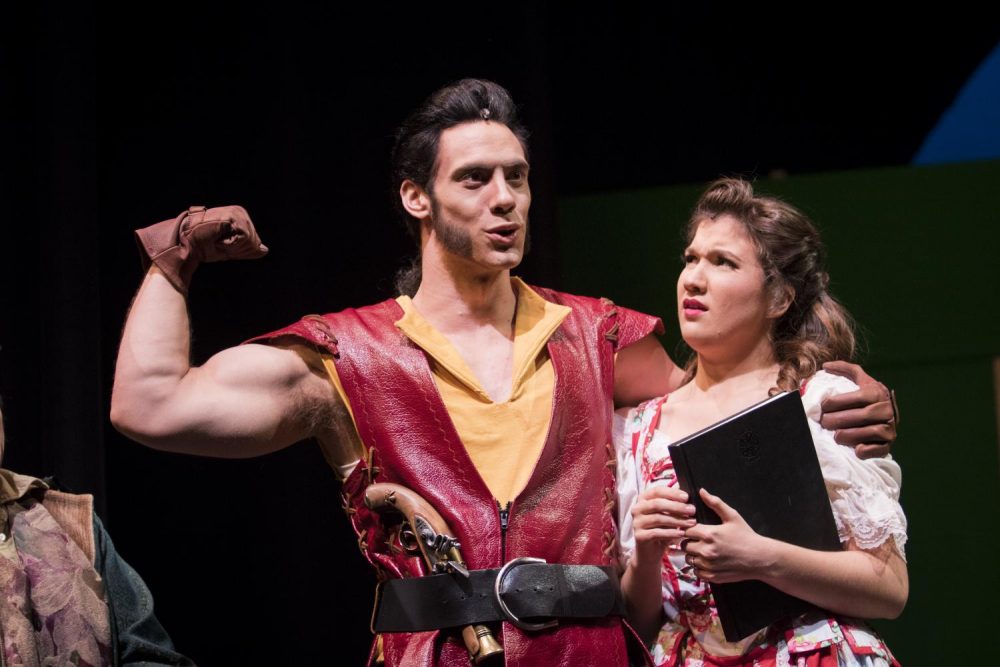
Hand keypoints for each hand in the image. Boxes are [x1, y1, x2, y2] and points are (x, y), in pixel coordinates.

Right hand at [135, 205, 267, 293]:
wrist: (186, 243)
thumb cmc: (204, 246)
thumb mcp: (230, 250)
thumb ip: (247, 249)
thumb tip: (265, 249)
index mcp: (240, 217)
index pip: (253, 240)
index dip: (241, 250)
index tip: (222, 244)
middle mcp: (240, 211)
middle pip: (254, 240)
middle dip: (238, 249)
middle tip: (219, 243)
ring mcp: (236, 212)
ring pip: (250, 240)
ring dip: (234, 247)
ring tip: (218, 240)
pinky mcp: (232, 216)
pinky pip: (244, 238)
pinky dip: (232, 244)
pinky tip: (219, 239)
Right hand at [630, 484, 695, 565]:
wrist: (650, 553)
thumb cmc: (661, 530)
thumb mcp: (668, 515)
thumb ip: (674, 504)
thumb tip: (687, 494)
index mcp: (643, 499)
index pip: (657, 491)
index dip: (672, 493)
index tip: (687, 497)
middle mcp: (637, 509)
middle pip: (657, 504)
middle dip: (677, 507)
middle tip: (692, 510)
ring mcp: (636, 522)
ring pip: (658, 518)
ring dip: (677, 520)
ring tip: (691, 523)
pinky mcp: (639, 536)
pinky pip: (657, 532)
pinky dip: (671, 533)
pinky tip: (681, 534)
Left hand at [681, 489, 770, 582]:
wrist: (760, 558)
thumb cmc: (747, 536)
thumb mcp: (733, 516)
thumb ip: (715, 503)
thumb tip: (702, 491)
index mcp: (709, 534)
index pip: (686, 530)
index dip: (689, 529)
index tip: (695, 530)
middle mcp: (706, 550)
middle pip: (685, 545)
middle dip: (690, 542)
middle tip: (700, 541)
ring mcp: (708, 565)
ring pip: (689, 559)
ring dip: (693, 555)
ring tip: (704, 551)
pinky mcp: (712, 576)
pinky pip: (696, 572)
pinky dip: (699, 568)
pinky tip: (708, 562)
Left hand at [819, 361, 897, 458]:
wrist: (885, 417)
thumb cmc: (867, 398)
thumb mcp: (861, 381)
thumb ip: (846, 370)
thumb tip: (825, 366)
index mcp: (878, 393)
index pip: (858, 397)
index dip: (838, 402)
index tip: (823, 406)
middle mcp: (887, 410)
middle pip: (864, 415)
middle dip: (840, 419)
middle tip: (824, 422)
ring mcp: (890, 428)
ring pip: (872, 431)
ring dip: (851, 435)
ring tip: (836, 436)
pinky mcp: (888, 445)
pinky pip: (880, 449)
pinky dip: (867, 450)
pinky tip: (855, 449)